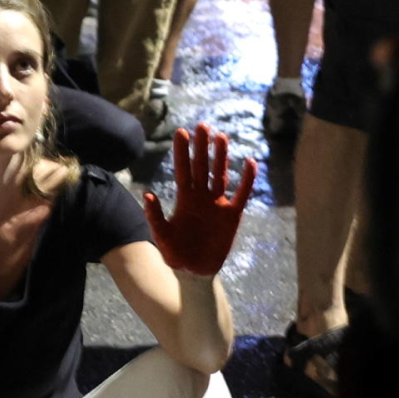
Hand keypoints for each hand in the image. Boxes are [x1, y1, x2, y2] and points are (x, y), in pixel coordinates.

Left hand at [143, 126, 256, 276]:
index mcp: (184, 199)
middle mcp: (201, 197)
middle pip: (202, 167)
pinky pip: (241, 194)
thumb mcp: (162, 236)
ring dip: (221, 157)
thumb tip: (148, 194)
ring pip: (220, 175)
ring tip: (222, 137)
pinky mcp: (232, 215)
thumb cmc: (175, 253)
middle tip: (202, 126)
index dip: (182, 152)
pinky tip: (250, 163)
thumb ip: (155, 216)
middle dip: (202, 147)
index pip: (183, 170)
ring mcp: (217, 204)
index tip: (181, 132)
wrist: (194, 271)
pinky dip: (246, 180)